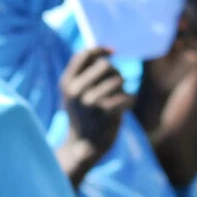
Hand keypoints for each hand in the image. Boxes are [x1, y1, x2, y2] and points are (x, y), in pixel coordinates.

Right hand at [59, 48, 131, 172]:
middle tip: (116, 85)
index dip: (101, 50)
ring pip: (118, 80)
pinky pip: (126, 96)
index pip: (84, 54)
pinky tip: (126, 106)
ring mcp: (90, 101)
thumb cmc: (84, 115)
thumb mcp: (74, 93)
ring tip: (119, 98)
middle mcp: (76, 90)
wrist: (85, 146)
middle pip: (105, 65)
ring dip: (123, 88)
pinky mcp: (106, 112)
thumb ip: (85, 73)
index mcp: (66, 83)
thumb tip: (108, 50)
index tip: (112, 52)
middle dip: (115, 72)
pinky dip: (130, 100)